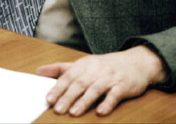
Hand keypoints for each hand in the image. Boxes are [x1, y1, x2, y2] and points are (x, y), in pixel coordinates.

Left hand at [37, 45, 166, 116]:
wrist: (136, 62)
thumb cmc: (105, 66)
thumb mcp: (83, 64)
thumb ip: (61, 69)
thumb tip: (39, 71)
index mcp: (84, 64)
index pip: (68, 76)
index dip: (58, 87)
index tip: (49, 99)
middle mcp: (96, 70)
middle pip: (80, 83)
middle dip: (68, 97)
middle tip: (58, 109)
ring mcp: (110, 78)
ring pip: (95, 89)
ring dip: (84, 101)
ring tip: (74, 112)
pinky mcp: (123, 86)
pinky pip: (115, 95)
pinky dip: (108, 103)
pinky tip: (101, 111)